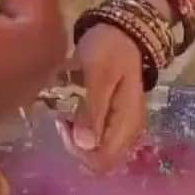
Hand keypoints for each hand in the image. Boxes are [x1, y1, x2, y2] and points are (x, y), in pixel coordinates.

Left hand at [60, 23, 146, 168]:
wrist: (123, 32)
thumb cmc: (109, 50)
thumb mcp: (97, 75)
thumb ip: (92, 111)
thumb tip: (85, 146)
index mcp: (127, 122)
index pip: (103, 160)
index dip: (78, 150)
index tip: (64, 123)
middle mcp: (131, 131)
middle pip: (101, 161)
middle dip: (76, 146)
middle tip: (62, 118)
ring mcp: (126, 127)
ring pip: (99, 153)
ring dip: (78, 140)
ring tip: (67, 114)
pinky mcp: (119, 122)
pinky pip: (100, 141)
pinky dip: (83, 133)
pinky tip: (75, 114)